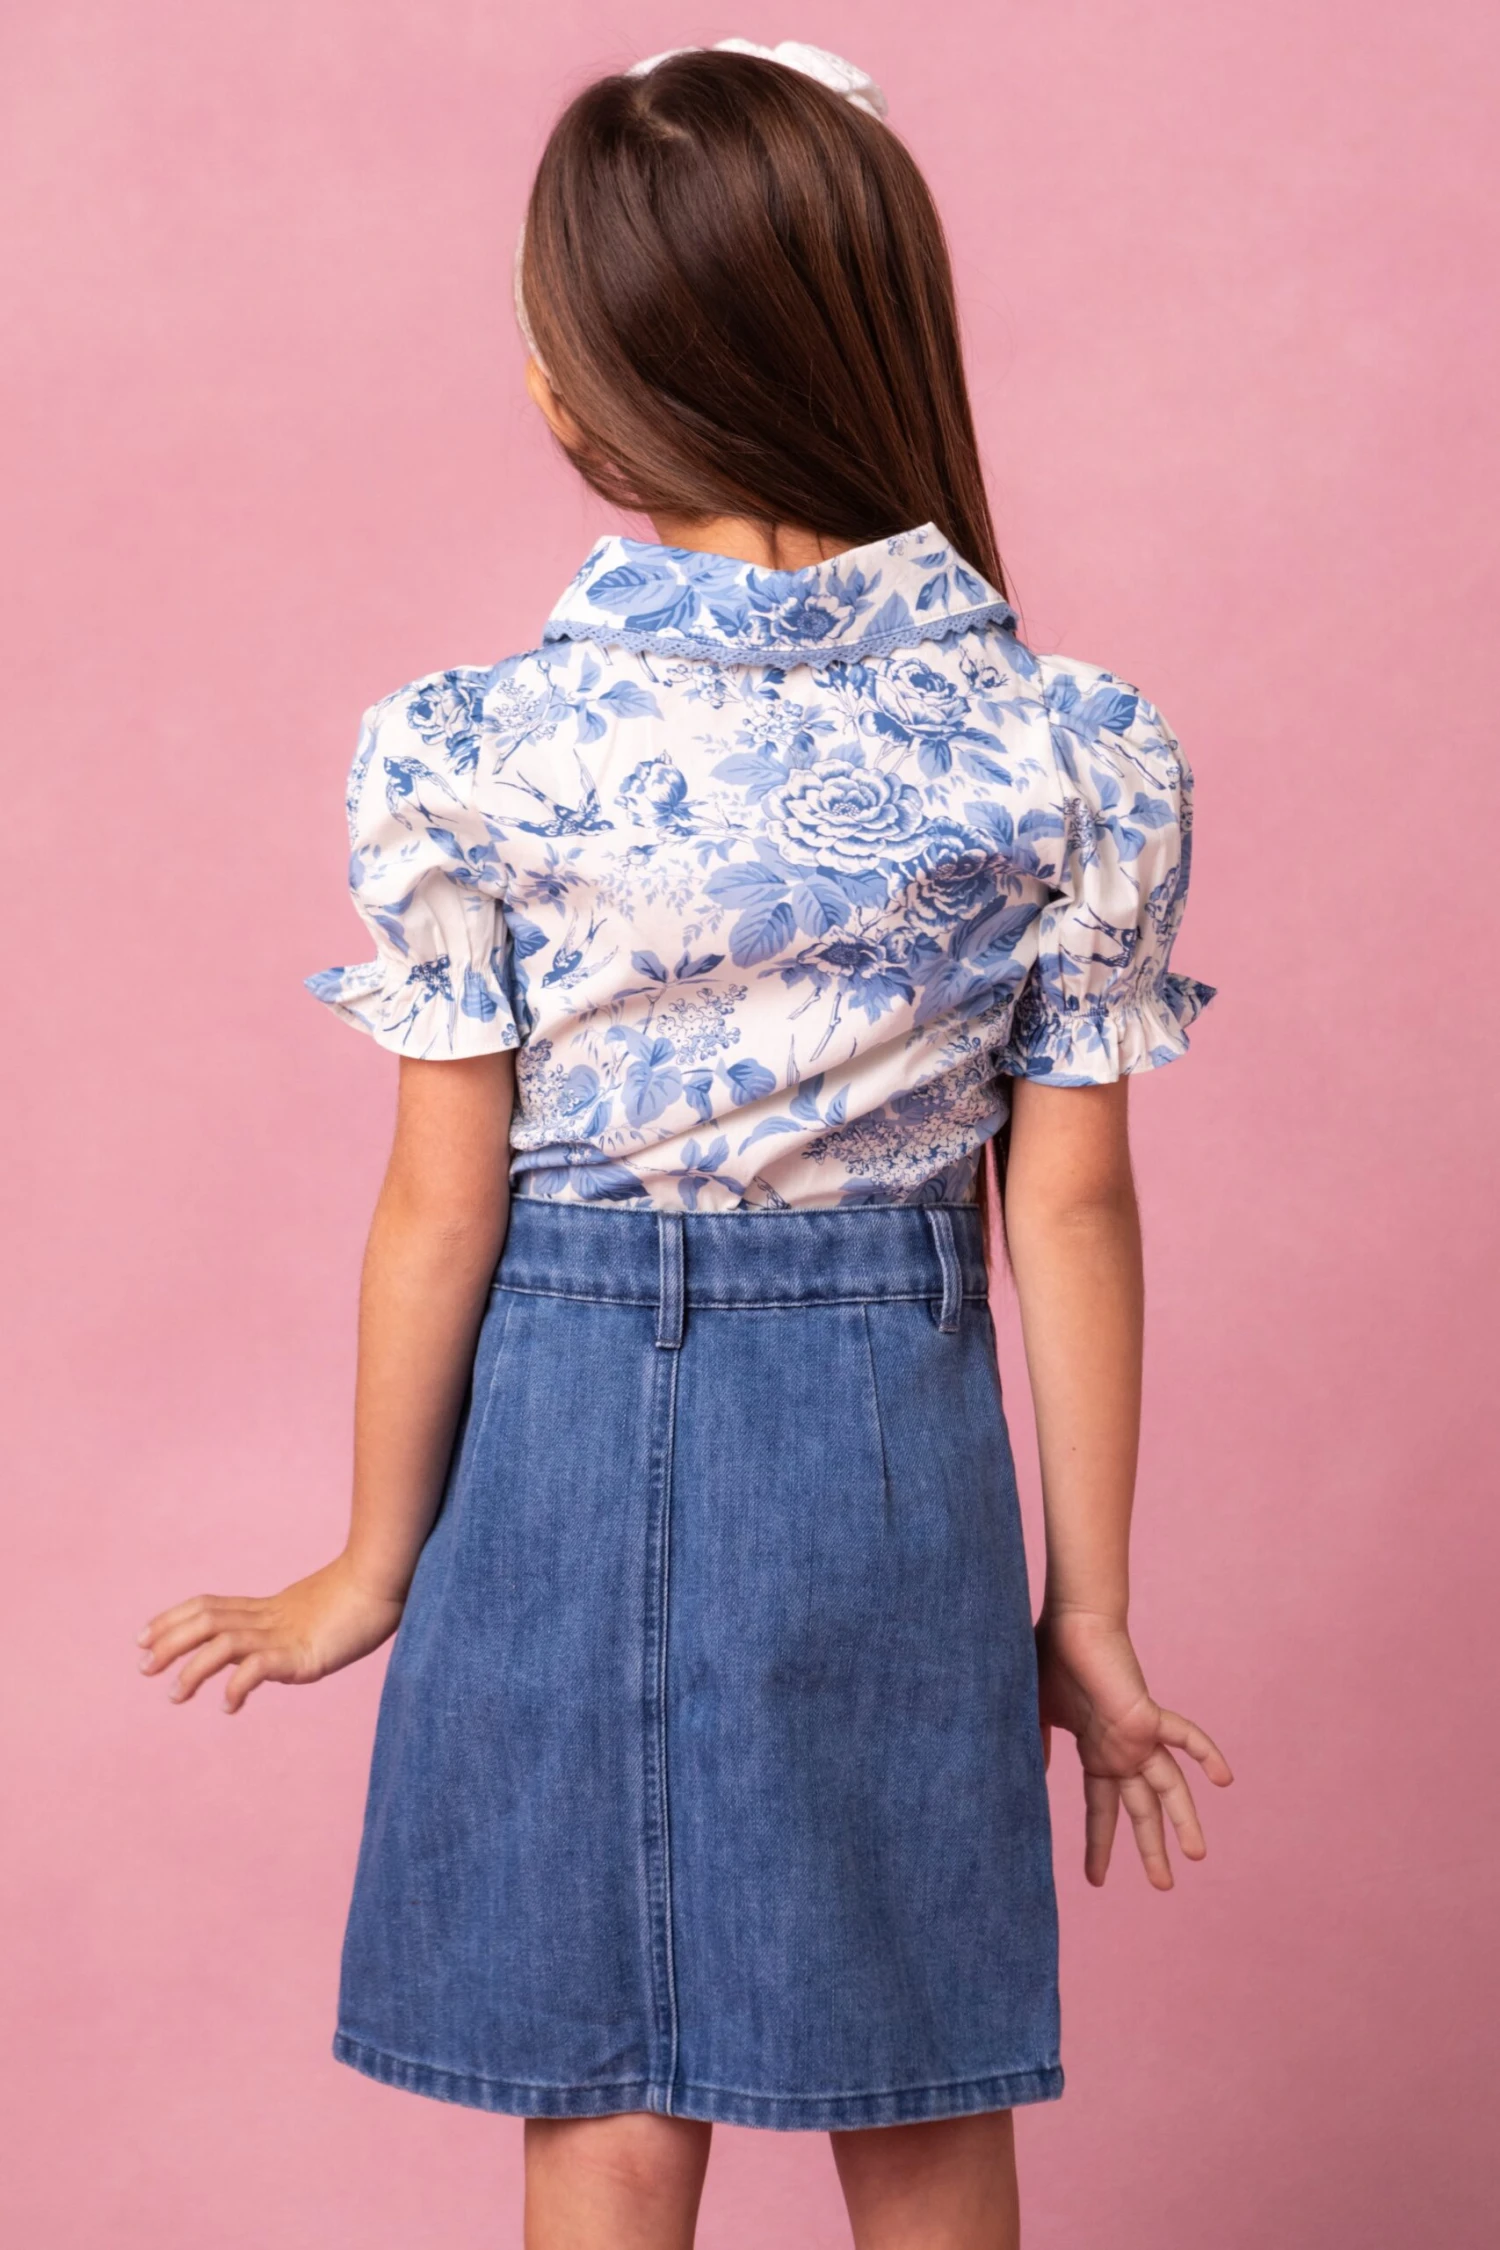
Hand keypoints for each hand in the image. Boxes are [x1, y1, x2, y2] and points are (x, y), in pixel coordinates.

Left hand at [137, 1555, 404, 1713]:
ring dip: (192, 1669)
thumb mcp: (321, 1618)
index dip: (172, 1619)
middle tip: (142, 1667)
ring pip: (222, 1642)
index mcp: (270, 1608)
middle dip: (168, 1642)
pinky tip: (229, 1705)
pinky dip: (236, 1685)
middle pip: (205, 1620)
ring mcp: (284, 1635)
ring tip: (175, 1696)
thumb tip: (289, 1651)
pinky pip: (258, 1667)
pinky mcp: (301, 1654)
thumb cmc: (367, 1598)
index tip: (144, 1637)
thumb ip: (300, 1632)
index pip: (209, 1606)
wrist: (390, 1583)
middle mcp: (269, 1618)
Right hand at [1035, 1608, 1231, 1889]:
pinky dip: (1204, 1753)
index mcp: (1097, 1754)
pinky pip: (1183, 1736)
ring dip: (1183, 1821)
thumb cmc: (1053, 1659)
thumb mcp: (1036, 1714)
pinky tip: (1224, 1778)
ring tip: (1197, 1857)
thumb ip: (1037, 1747)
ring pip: (1168, 1787)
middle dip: (1151, 1849)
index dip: (1100, 1843)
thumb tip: (1031, 1779)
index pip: (1102, 1809)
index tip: (1097, 1879)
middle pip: (1142, 1810)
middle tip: (1164, 1885)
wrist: (1071, 1623)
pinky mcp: (1146, 1715)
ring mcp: (1137, 1737)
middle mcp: (1122, 1752)